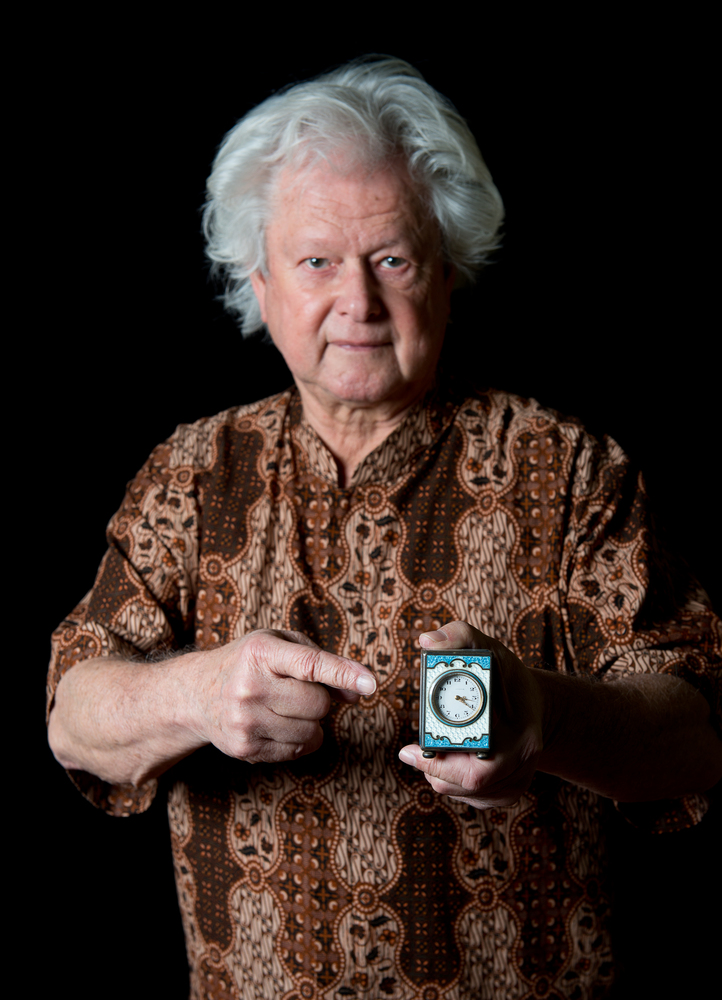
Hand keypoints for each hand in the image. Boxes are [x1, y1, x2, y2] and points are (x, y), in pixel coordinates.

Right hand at [192, 629, 375, 763]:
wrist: (198, 693)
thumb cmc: (250, 663)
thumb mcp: (280, 643)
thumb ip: (323, 661)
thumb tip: (358, 692)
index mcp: (261, 652)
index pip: (310, 664)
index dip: (343, 673)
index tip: (370, 683)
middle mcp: (250, 686)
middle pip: (318, 704)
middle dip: (320, 699)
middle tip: (300, 690)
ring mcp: (245, 721)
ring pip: (312, 731)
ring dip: (311, 722)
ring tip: (286, 707)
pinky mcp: (245, 748)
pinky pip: (298, 751)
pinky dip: (300, 739)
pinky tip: (279, 724)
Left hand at [398, 621, 542, 808]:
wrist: (535, 704)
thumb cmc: (508, 677)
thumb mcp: (488, 648)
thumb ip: (459, 636)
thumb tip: (427, 641)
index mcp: (521, 739)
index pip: (478, 770)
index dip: (442, 766)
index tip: (411, 751)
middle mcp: (523, 766)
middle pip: (467, 786)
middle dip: (436, 770)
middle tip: (412, 752)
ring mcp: (517, 782)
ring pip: (465, 794)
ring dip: (440, 776)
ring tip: (430, 752)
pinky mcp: (506, 791)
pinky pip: (471, 798)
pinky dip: (452, 783)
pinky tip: (447, 762)